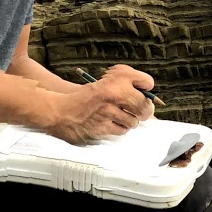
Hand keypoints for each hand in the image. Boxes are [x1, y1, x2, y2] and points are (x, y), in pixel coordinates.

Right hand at [40, 63, 156, 143]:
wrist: (61, 111)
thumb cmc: (85, 98)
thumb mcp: (105, 82)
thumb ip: (127, 84)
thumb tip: (150, 97)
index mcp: (114, 80)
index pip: (146, 82)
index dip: (147, 87)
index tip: (144, 90)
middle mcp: (113, 94)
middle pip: (145, 106)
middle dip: (144, 110)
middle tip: (137, 110)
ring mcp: (108, 112)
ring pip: (134, 121)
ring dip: (129, 120)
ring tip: (117, 116)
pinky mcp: (103, 127)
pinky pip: (122, 130)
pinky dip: (119, 128)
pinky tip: (110, 123)